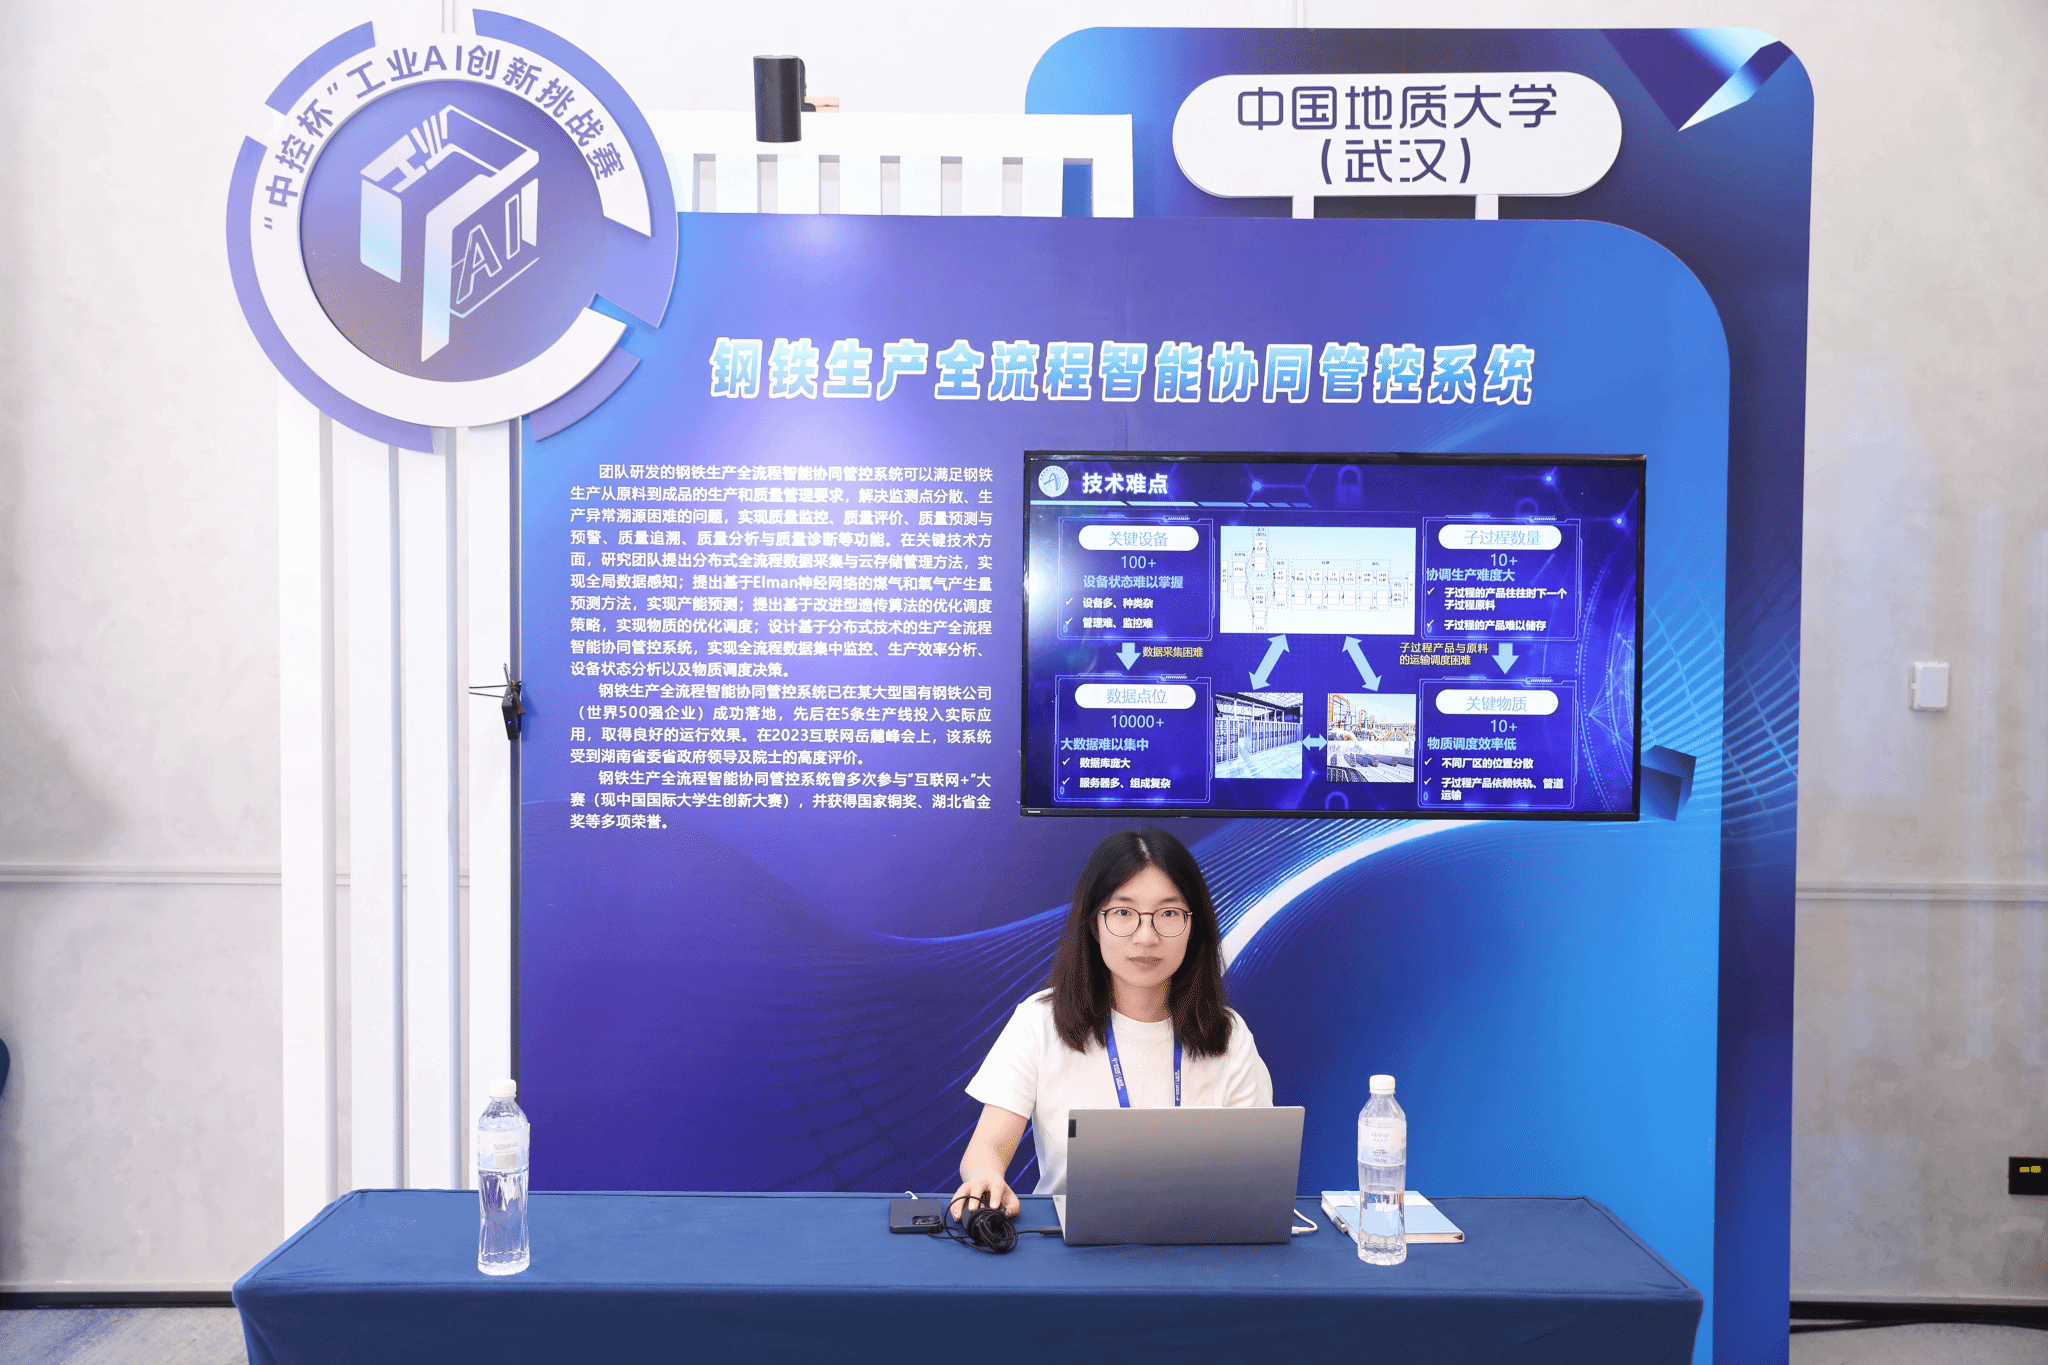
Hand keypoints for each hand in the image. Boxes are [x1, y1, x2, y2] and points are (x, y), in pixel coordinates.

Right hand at [954, 1103, 1027, 1220]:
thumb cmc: (1000, 1192)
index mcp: (996, 1182)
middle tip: (973, 1209)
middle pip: (977, 1187)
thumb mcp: (1010, 1197)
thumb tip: (1006, 1214)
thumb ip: (1013, 1207)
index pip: (996, 1188)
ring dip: (959, 1203)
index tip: (994, 1207)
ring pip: (963, 1191)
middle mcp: (982, 1182)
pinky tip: (955, 1216)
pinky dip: (954, 1206)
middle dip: (974, 1198)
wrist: (987, 1177)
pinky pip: (956, 1197)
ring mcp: (970, 1185)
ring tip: (958, 1216)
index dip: (995, 1197)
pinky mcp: (962, 1190)